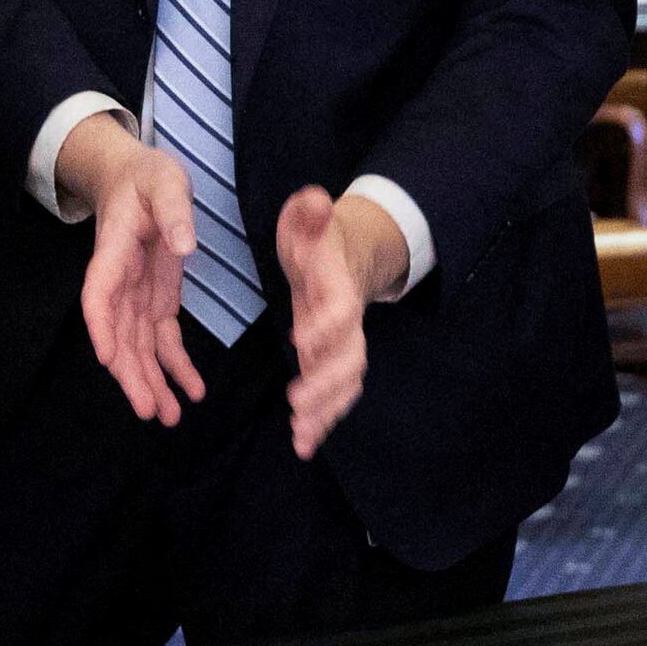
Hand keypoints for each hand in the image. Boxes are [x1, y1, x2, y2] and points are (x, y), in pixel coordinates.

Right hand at [59, 114, 208, 425]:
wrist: (136, 179)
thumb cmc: (148, 177)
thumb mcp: (165, 181)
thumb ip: (174, 210)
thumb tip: (184, 246)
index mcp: (113, 252)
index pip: (99, 295)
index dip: (102, 328)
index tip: (108, 360)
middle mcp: (120, 282)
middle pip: (121, 335)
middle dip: (132, 374)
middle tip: (149, 410)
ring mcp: (137, 296)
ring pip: (140, 347)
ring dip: (152, 381)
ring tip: (170, 416)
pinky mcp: (156, 300)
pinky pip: (163, 339)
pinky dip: (176, 365)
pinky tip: (192, 391)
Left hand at [274, 187, 406, 458]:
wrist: (343, 256)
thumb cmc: (318, 238)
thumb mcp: (308, 217)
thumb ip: (309, 211)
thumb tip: (314, 200)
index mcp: (338, 287)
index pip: (340, 309)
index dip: (327, 325)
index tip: (301, 339)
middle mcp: (345, 321)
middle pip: (348, 358)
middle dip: (326, 384)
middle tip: (298, 405)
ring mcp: (339, 344)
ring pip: (343, 384)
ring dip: (325, 412)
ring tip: (302, 439)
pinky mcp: (327, 360)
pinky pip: (331, 395)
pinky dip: (320, 421)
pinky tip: (302, 445)